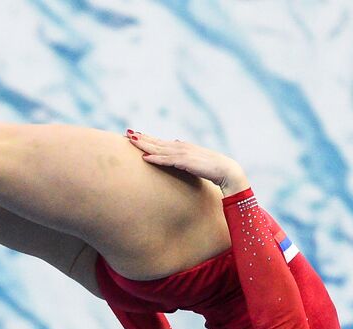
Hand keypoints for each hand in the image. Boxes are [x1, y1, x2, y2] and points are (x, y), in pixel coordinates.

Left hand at [125, 129, 248, 194]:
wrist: (226, 170)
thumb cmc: (211, 168)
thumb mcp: (194, 160)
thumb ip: (183, 155)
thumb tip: (175, 146)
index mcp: (182, 147)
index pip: (160, 141)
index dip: (147, 138)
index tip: (134, 135)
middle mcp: (180, 147)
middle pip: (156, 142)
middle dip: (141, 138)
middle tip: (126, 133)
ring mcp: (183, 154)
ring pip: (159, 148)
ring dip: (144, 145)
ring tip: (131, 140)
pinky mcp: (186, 162)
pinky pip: (167, 160)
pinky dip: (156, 158)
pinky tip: (145, 158)